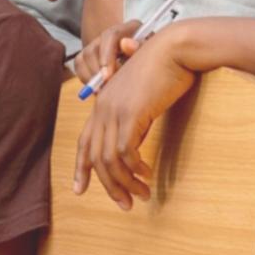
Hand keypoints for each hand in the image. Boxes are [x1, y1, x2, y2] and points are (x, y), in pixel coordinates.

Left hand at [74, 29, 196, 211]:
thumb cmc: (164, 70)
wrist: (175, 49)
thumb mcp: (143, 99)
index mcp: (103, 103)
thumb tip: (132, 151)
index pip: (84, 141)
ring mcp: (114, 110)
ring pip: (109, 159)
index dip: (81, 168)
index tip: (80, 190)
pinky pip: (125, 151)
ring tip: (142, 195)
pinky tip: (147, 175)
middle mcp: (103, 107)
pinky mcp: (131, 113)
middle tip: (126, 205)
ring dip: (125, 182)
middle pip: (95, 156)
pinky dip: (135, 168)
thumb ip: (134, 123)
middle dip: (108, 185)